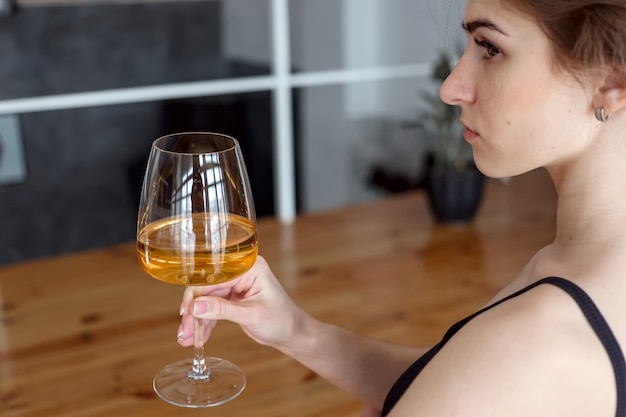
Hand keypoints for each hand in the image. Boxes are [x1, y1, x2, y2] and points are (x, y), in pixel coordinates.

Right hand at [177, 256, 305, 350]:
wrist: (293, 334)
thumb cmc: (282, 320)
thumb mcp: (251, 315)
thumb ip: (222, 310)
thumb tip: (196, 307)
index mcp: (249, 268)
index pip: (214, 276)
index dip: (197, 293)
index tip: (186, 311)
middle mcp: (241, 274)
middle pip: (207, 289)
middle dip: (195, 312)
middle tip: (185, 331)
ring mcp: (237, 287)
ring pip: (207, 301)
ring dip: (197, 321)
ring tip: (187, 339)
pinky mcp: (234, 300)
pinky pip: (213, 309)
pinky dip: (205, 324)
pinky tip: (198, 337)